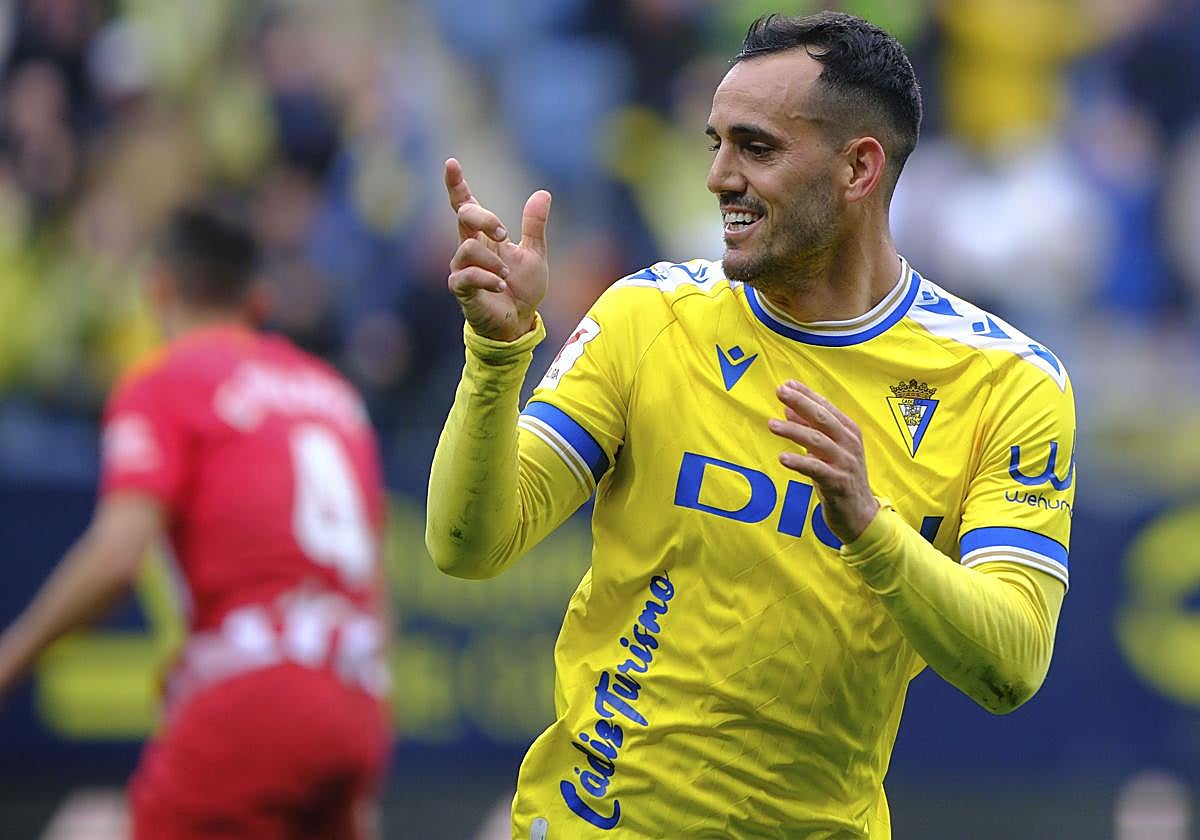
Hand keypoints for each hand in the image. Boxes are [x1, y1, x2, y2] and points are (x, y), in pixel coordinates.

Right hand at [444, 158, 551, 341]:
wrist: (519, 322)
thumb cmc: (522, 288)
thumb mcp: (535, 253)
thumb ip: (534, 225)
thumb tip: (543, 193)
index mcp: (484, 236)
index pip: (465, 205)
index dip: (456, 185)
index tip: (451, 163)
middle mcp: (468, 248)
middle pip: (464, 216)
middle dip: (485, 218)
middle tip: (506, 233)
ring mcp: (462, 269)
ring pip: (466, 248)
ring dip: (492, 260)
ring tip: (507, 274)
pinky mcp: (461, 290)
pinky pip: (466, 277)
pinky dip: (487, 278)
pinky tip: (501, 284)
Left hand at [768, 380, 878, 543]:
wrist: (860, 515)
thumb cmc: (840, 478)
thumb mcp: (826, 451)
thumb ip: (810, 429)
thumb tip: (788, 409)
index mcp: (849, 432)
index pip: (826, 407)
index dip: (807, 394)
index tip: (787, 384)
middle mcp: (849, 444)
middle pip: (823, 419)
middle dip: (801, 403)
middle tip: (780, 392)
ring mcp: (845, 463)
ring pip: (818, 441)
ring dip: (794, 431)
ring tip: (771, 424)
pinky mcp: (838, 483)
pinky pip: (817, 469)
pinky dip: (799, 462)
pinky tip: (782, 457)